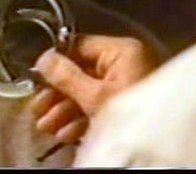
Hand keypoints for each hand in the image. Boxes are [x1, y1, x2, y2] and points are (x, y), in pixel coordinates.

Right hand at [30, 35, 152, 141]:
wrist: (158, 151)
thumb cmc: (131, 114)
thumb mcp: (93, 96)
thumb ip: (66, 76)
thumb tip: (45, 59)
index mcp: (122, 51)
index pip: (80, 46)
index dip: (56, 61)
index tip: (37, 75)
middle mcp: (125, 63)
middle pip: (81, 72)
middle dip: (57, 94)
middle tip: (37, 107)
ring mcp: (126, 84)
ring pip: (87, 92)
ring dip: (64, 110)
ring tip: (46, 126)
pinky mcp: (126, 104)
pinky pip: (98, 105)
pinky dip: (80, 118)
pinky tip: (64, 133)